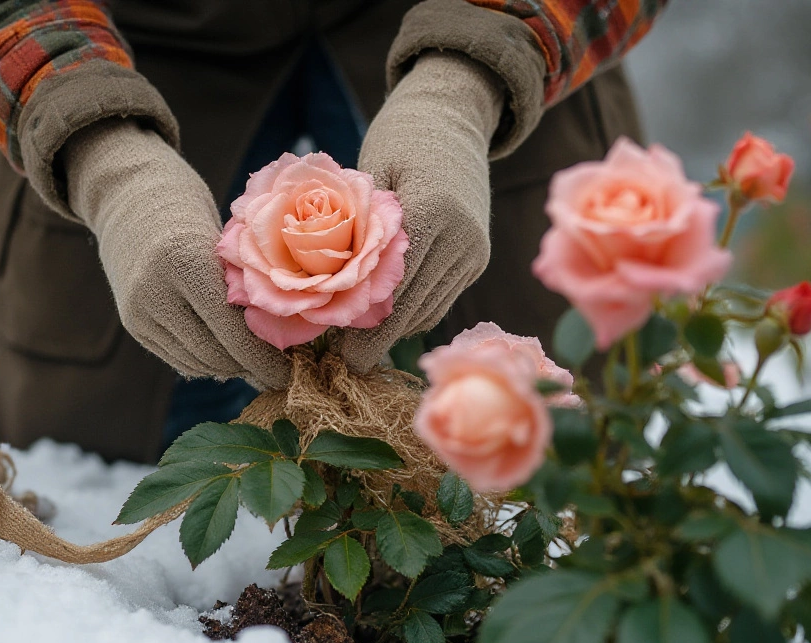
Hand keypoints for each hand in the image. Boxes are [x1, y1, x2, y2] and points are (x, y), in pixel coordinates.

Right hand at [65, 120, 291, 387]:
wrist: (128, 194)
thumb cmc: (192, 208)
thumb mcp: (225, 239)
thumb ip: (245, 286)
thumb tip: (279, 343)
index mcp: (187, 264)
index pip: (234, 335)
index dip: (267, 362)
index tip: (295, 373)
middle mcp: (156, 293)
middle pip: (216, 356)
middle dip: (252, 368)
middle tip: (283, 370)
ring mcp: (140, 312)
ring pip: (197, 363)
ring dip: (230, 367)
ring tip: (258, 361)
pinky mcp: (133, 323)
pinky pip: (177, 358)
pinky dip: (205, 361)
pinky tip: (227, 354)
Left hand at [335, 51, 504, 372]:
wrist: (454, 112)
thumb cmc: (400, 135)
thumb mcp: (369, 177)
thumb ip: (359, 232)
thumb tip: (332, 296)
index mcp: (432, 214)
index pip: (396, 289)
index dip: (369, 329)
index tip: (341, 356)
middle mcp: (462, 239)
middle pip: (415, 309)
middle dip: (380, 339)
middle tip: (344, 362)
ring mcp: (474, 251)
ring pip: (430, 310)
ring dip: (397, 329)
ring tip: (357, 344)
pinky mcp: (477, 256)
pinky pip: (441, 297)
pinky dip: (414, 311)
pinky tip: (384, 318)